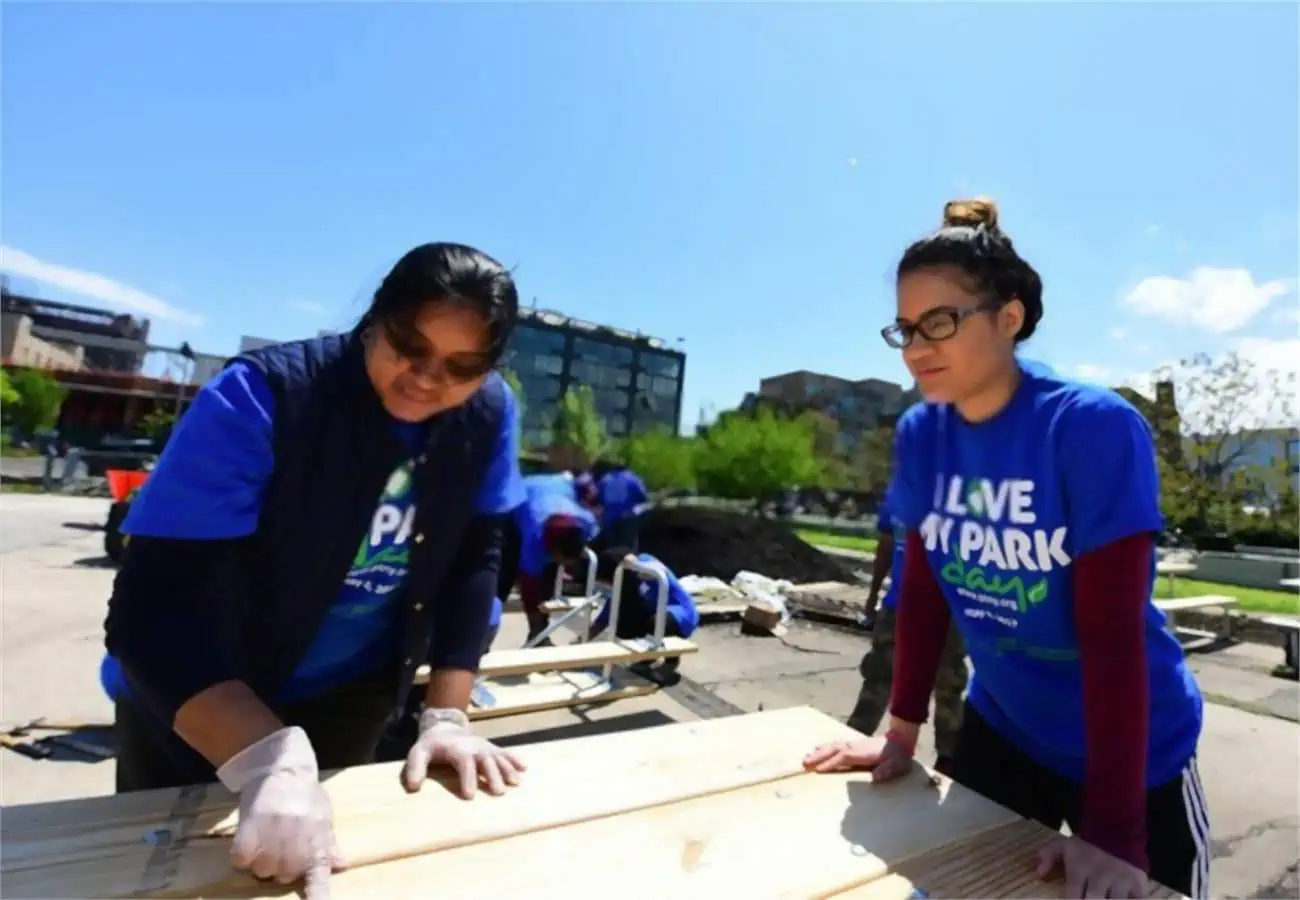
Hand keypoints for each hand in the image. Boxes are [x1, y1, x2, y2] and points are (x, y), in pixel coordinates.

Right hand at [217, 727, 343, 899]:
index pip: (318, 883)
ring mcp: (270, 845)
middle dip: (283, 864)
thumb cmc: (306, 794)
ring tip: (268, 834)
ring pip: (261, 872)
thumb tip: (340, 864)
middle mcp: (294, 850)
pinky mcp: (246, 839)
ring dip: (262, 858)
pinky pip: (240, 862)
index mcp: (317, 846)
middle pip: (283, 878)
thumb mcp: (324, 816)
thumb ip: (328, 843)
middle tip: (283, 840)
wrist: (281, 770)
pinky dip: (242, 853)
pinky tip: (251, 834)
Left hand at [402, 708, 525, 797]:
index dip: (467, 778)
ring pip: (498, 757)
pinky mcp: (491, 748)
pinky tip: (524, 768)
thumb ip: (415, 768)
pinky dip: (515, 759)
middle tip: (498, 792)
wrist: (444, 727)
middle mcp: (474, 747)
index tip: (469, 795)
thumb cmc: (431, 745)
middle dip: (493, 776)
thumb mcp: (418, 753)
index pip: (464, 763)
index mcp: (457, 749)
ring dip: (507, 769)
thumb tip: (413, 786)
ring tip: (515, 783)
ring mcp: (484, 747)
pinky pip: (505, 753)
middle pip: (485, 761)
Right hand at [802, 734, 913, 781]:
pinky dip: (825, 747)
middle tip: (804, 763)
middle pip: (833, 750)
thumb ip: (887, 770)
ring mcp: (853, 744)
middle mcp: (855, 747)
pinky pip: (835, 745)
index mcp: (863, 753)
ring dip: (819, 751)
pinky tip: (818, 749)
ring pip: (833, 746)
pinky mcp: (853, 745)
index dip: (831, 763)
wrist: (900, 740)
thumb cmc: (898, 755)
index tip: (818, 770)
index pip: (843, 757)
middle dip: (819, 756)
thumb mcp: (897, 765)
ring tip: (806, 757)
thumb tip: (876, 777)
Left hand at [1037, 835, 1148, 898]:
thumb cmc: (1087, 842)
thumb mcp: (1064, 845)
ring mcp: (1121, 882)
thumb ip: (1048, 856)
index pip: (1072, 897)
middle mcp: (1100, 878)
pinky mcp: (1138, 884)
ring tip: (1103, 899)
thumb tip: (1038, 874)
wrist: (1116, 826)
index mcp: (1080, 870)